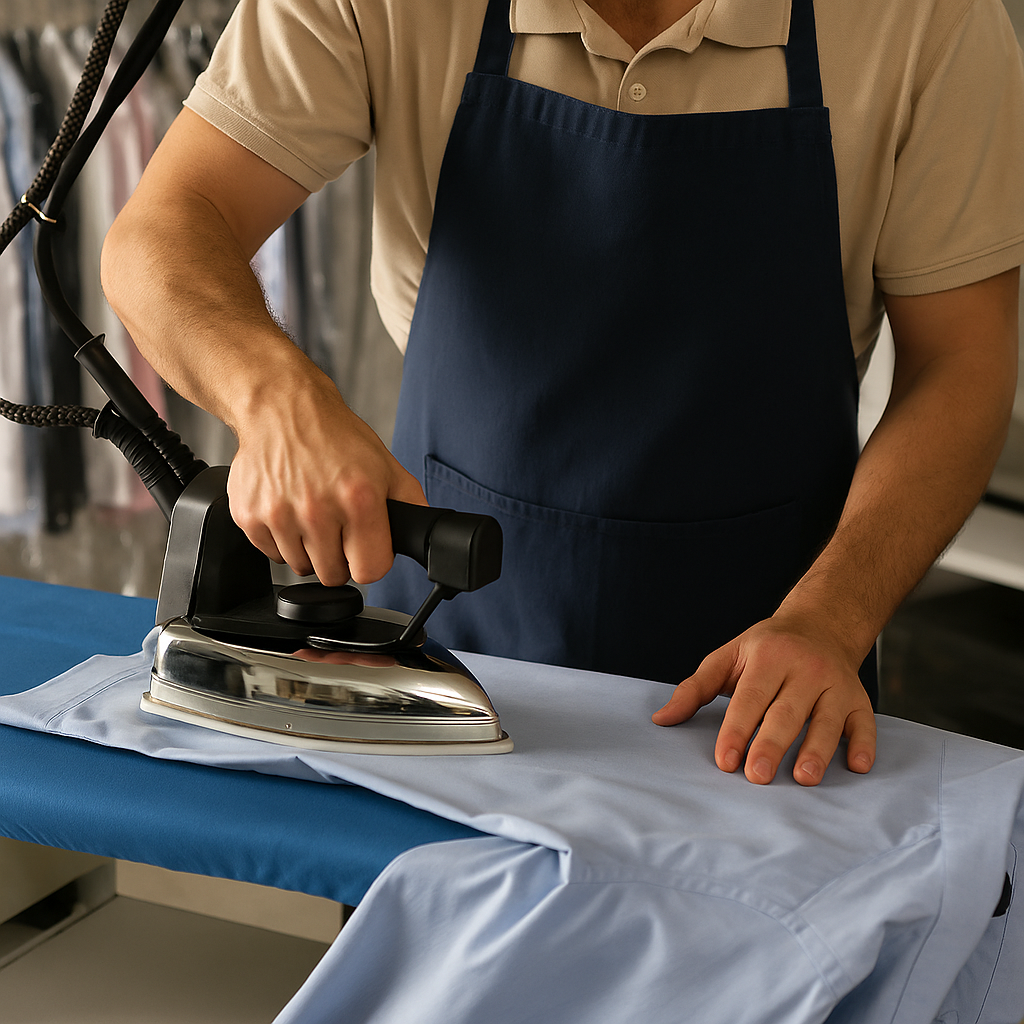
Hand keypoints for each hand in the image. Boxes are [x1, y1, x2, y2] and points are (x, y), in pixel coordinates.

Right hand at [226, 368, 426, 585]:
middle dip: (339, 557)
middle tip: (337, 526)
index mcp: (358, 499)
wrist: (282, 409)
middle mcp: (317, 510)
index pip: (370, 571)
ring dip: (309, 549)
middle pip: (333, 576)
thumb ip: (410, 504)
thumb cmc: (334, 436)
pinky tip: (289, 510)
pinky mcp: (250, 516)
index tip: (365, 546)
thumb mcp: (386, 465)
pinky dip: (282, 540)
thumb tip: (419, 536)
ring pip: (301, 568)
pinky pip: (272, 554)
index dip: (370, 560)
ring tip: (312, 514)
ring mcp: (279, 515)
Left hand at [651, 614, 875, 785]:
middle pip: (786, 712)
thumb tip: (661, 719)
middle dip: (771, 744)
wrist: (821, 623)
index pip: (750, 697)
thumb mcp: (727, 657)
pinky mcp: (859, 699)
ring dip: (817, 750)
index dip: (737, 729)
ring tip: (803, 778)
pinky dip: (863, 744)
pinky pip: (864, 722)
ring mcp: (836, 684)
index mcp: (769, 657)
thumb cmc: (765, 648)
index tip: (725, 760)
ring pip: (827, 720)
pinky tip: (857, 766)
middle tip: (757, 777)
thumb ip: (695, 688)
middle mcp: (805, 668)